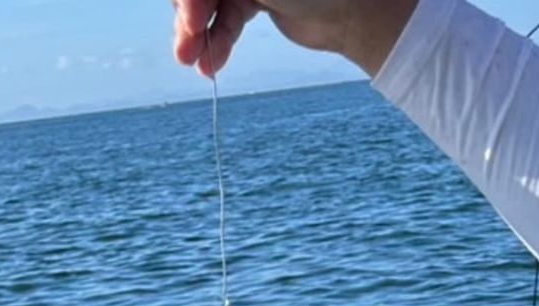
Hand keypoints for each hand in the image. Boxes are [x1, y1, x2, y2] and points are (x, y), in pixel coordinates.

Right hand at [171, 0, 416, 77]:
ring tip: (192, 63)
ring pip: (209, 0)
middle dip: (189, 13)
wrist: (358, 11)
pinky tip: (210, 66)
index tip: (189, 17)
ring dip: (198, 34)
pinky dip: (218, 40)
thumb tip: (180, 5)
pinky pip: (227, 17)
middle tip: (184, 48)